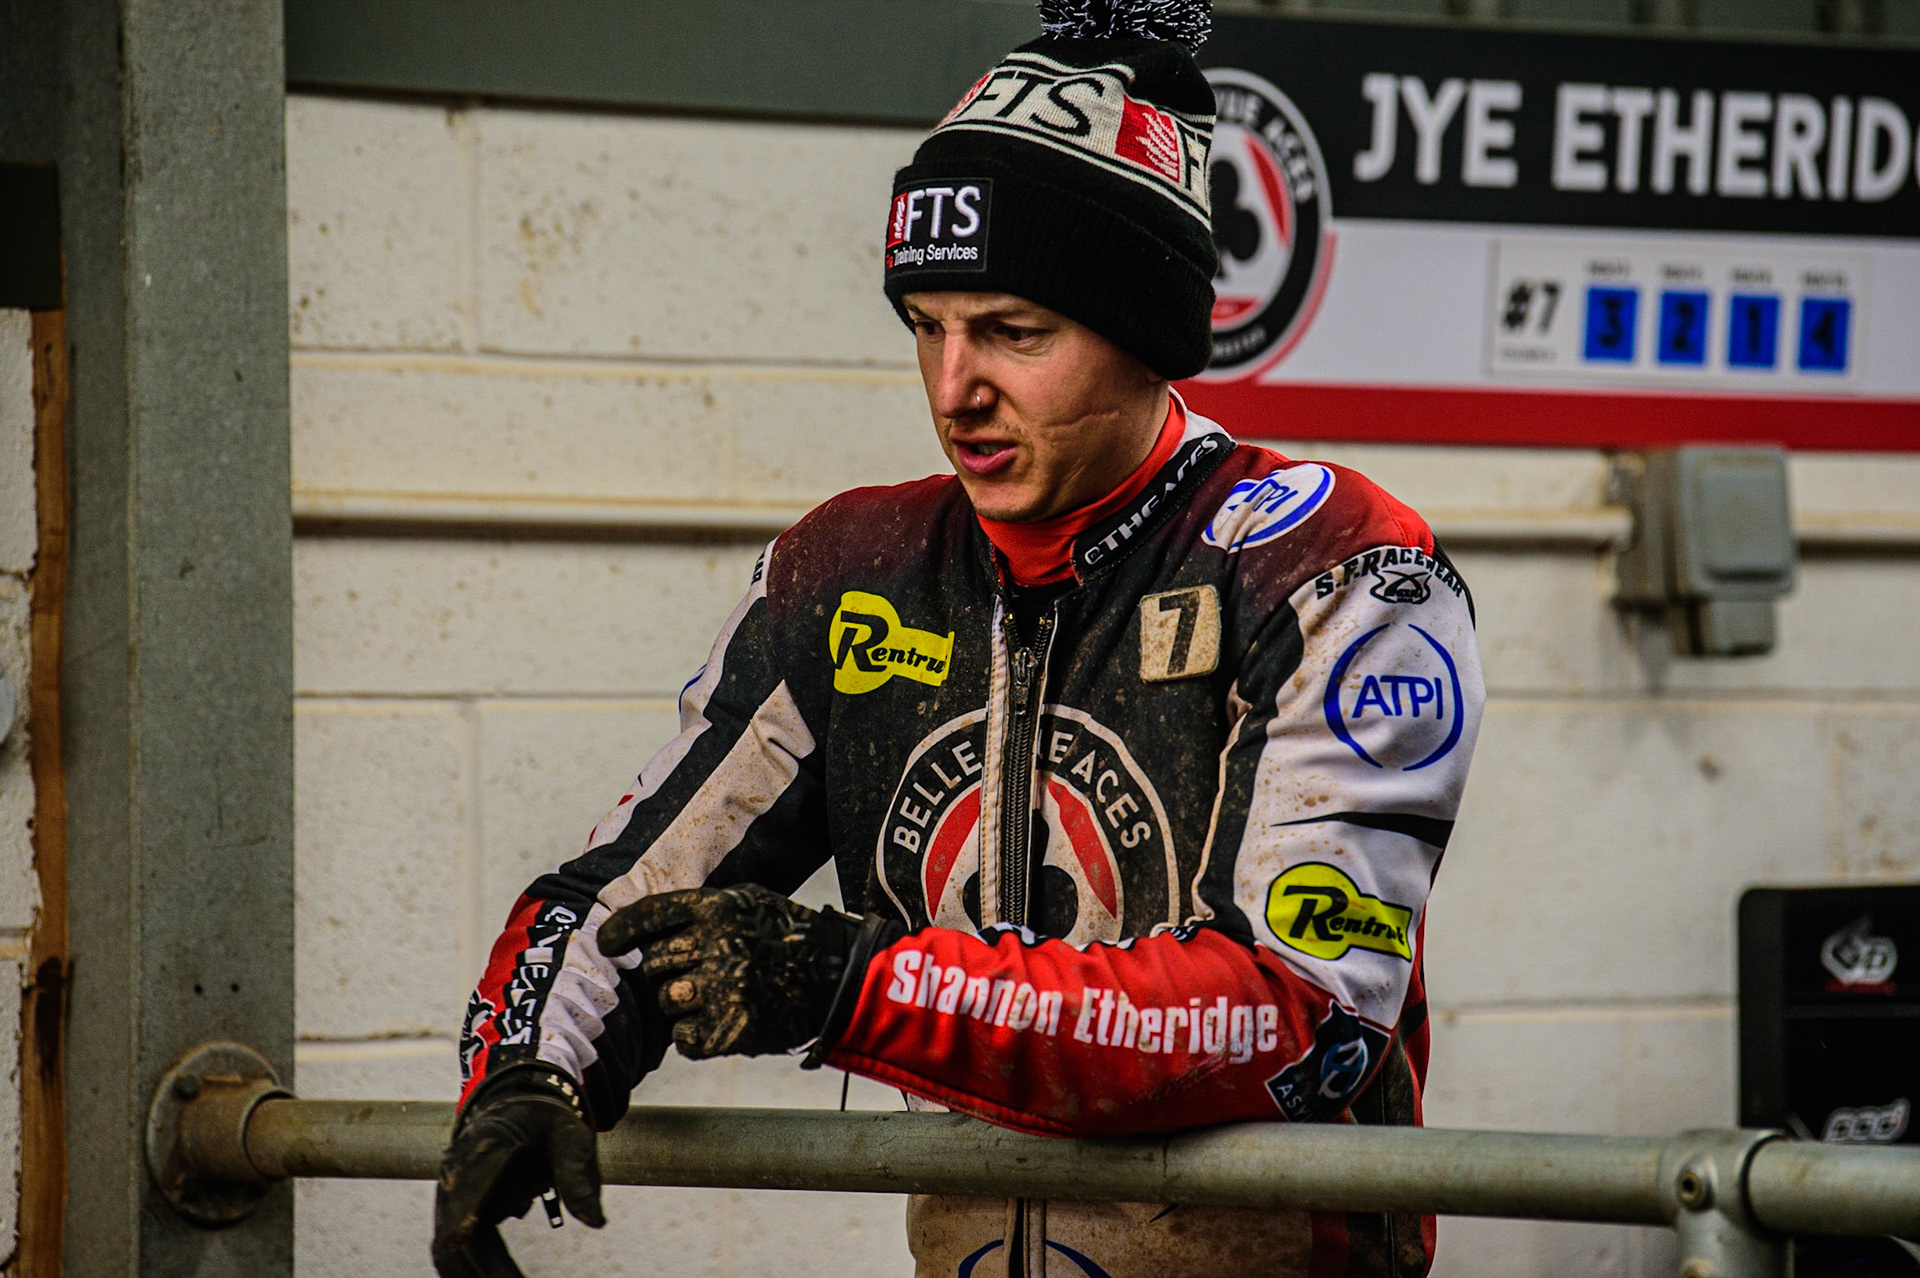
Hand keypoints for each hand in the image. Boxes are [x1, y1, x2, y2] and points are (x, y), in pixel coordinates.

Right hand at [432, 1066, 603, 1277]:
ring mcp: (453, 1193)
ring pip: (451, 1247)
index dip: (471, 1236)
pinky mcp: (458, 1209)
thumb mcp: (569, 1134)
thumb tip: (597, 1222)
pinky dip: (471, 1270)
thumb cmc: (544, 1116)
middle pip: (453, 1236)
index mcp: (484, 1149)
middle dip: (481, 1272)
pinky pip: (457, 1247)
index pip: (468, 1200)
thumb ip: (577, 1173)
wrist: (515, 1099)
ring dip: (473, 1274)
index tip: (491, 1267)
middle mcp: (457, 1174)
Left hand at [597, 884, 861, 1058]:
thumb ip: (703, 910)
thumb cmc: (789, 936)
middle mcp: (717, 944)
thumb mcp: (751, 902)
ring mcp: (723, 988)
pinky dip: (696, 1034)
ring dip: (684, 1002)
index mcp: (719, 907)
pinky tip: (721, 1021)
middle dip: (670, 969)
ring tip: (720, 995)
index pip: (649, 916)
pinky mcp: (730, 1028)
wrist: (839, 976)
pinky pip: (683, 1037)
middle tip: (705, 970)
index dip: (622, 931)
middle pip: (655, 963)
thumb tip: (645, 931)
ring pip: (667, 1000)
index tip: (606, 943)